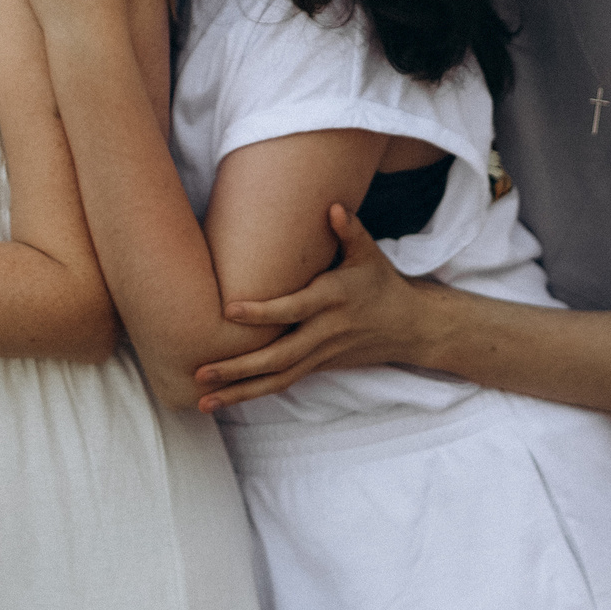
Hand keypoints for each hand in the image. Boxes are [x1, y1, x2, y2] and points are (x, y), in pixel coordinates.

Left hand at [193, 203, 440, 412]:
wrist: (409, 327)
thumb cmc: (381, 282)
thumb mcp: (369, 254)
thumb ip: (350, 231)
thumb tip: (332, 207)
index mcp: (333, 300)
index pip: (294, 309)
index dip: (263, 312)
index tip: (229, 309)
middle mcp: (325, 332)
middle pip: (279, 357)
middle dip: (239, 367)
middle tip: (201, 371)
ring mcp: (321, 355)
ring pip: (278, 379)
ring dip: (240, 392)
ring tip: (203, 402)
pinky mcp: (318, 367)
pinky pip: (282, 383)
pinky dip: (253, 393)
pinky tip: (223, 399)